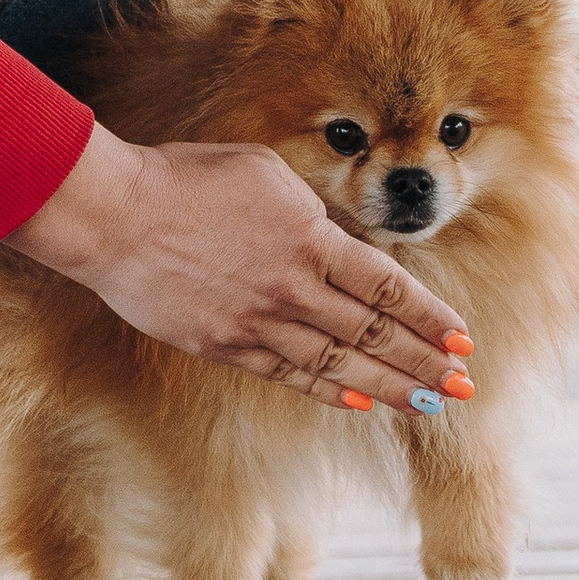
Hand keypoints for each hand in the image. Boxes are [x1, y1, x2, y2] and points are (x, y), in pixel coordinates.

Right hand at [4, 126, 475, 414]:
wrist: (115, 215)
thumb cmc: (187, 178)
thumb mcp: (265, 173)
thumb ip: (312, 214)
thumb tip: (343, 241)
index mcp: (310, 239)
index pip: (389, 287)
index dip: (430, 317)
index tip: (463, 339)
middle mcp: (293, 288)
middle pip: (374, 334)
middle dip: (425, 363)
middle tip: (462, 386)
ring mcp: (258, 323)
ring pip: (339, 364)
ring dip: (389, 388)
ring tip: (427, 405)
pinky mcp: (225, 345)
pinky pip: (289, 374)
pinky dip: (329, 390)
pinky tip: (358, 402)